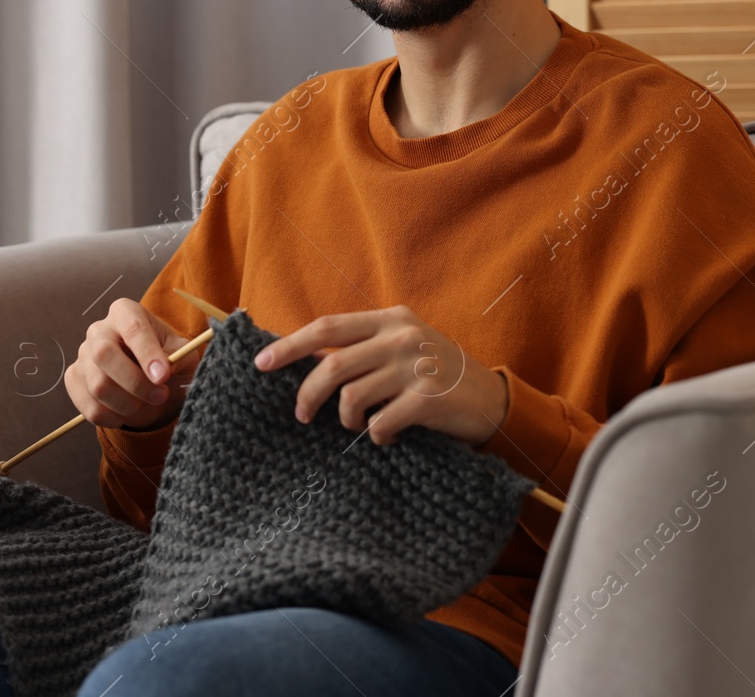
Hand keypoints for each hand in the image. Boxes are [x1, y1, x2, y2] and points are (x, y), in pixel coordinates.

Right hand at [66, 298, 203, 430]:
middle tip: (160, 395)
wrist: (152, 381)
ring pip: (98, 386)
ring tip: (146, 403)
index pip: (132, 328)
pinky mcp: (74, 380)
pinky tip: (127, 413)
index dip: (147, 353)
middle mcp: (99, 330)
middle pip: (103, 354)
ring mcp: (82, 355)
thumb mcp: (182, 353)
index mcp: (125, 312)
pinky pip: (90, 407)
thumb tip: (161, 371)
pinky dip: (113, 418)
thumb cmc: (168, 360)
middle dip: (135, 382)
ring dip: (128, 404)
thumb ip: (177, 357)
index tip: (162, 376)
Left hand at [253, 305, 507, 446]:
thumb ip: (363, 348)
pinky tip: (386, 436)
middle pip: (332, 365)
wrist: (493, 399)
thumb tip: (304, 360)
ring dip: (346, 420)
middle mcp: (402, 337)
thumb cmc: (438, 374)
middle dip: (307, 394)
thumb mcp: (403, 347)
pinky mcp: (428, 399)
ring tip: (357, 425)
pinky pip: (380, 423)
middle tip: (300, 414)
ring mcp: (416, 367)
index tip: (261, 363)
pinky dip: (375, 435)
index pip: (327, 327)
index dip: (289, 345)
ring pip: (351, 398)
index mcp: (391, 318)